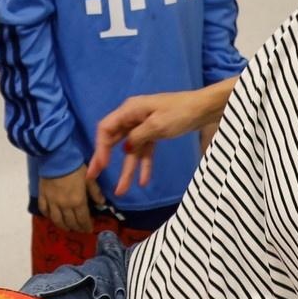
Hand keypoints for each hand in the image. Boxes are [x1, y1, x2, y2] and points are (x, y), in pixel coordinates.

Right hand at [38, 165, 104, 233]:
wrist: (57, 157)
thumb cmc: (75, 167)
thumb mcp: (89, 179)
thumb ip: (95, 192)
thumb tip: (101, 203)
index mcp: (78, 202)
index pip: (83, 219)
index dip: (86, 226)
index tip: (89, 230)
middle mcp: (64, 206)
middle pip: (70, 222)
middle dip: (76, 228)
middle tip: (80, 229)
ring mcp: (52, 202)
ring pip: (57, 220)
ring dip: (63, 226)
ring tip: (67, 228)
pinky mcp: (43, 196)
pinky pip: (44, 210)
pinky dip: (48, 216)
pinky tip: (52, 217)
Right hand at [89, 89, 217, 197]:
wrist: (205, 108)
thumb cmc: (180, 112)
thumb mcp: (157, 125)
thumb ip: (138, 137)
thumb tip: (125, 149)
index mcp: (130, 110)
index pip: (106, 129)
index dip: (100, 148)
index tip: (100, 166)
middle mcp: (133, 117)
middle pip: (114, 140)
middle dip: (104, 159)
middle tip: (92, 178)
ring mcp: (144, 125)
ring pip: (131, 150)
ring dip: (127, 169)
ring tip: (121, 191)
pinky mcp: (155, 132)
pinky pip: (145, 151)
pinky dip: (144, 165)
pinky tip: (143, 182)